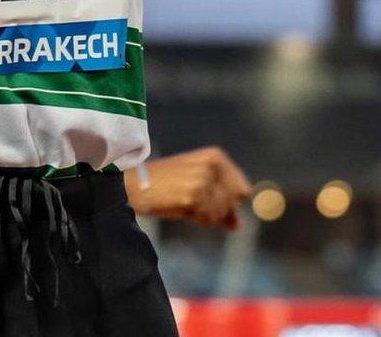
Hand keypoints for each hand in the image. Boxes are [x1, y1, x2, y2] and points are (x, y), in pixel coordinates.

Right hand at [125, 147, 251, 229]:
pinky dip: (197, 219)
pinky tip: (182, 207)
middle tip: (195, 201)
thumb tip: (239, 224)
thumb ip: (221, 200)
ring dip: (206, 215)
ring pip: (222, 213)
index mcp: (215, 156)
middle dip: (220, 209)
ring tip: (186, 202)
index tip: (208, 197)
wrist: (137, 183)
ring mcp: (204, 181)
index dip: (229, 201)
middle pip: (235, 202)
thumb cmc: (167, 182)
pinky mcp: (195, 197)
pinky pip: (208, 219)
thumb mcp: (197, 183)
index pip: (243, 189)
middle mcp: (212, 166)